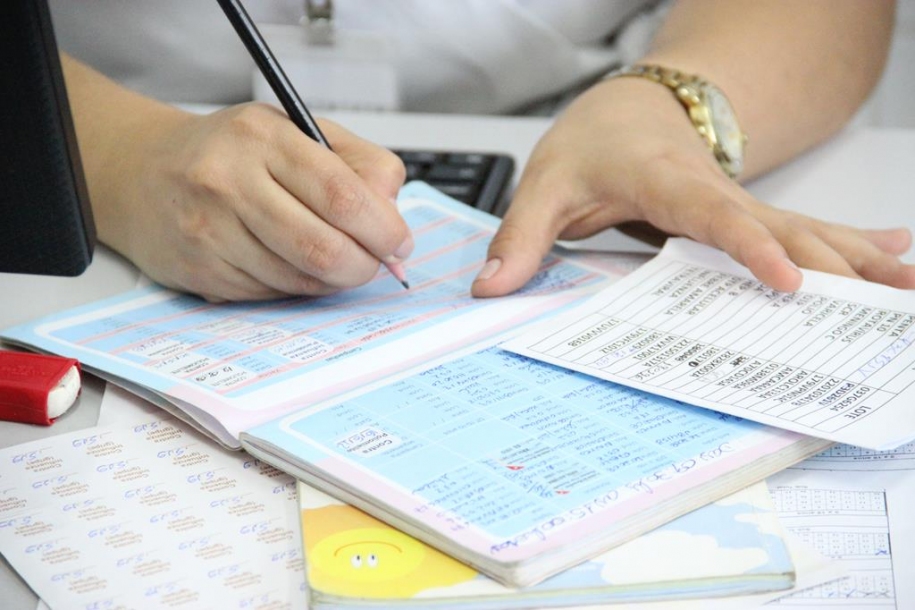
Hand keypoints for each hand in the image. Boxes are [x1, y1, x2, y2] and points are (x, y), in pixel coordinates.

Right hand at [93, 103, 411, 300]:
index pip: (342, 195)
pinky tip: (290, 264)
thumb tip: (393, 214)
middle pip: (323, 247)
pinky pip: (271, 294)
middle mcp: (229, 181)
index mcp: (264, 138)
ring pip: (299, 278)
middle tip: (375, 263)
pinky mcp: (199, 270)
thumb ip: (357, 164)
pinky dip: (295, 286)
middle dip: (364, 265)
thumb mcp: (297, 132)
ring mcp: (209, 230)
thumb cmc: (232, 153)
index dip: (383, 229)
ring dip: (331, 279)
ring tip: (332, 259)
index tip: (399, 243)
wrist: (141, 173)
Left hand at [472, 77, 914, 296]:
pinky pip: (802, 230)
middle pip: (781, 226)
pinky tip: (893, 254)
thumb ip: (522, 235)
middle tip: (887, 296)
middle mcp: (714, 192)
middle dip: (835, 261)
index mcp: (667, 182)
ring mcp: (737, 203)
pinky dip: (849, 243)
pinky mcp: (746, 215)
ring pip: (805, 228)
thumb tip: (493, 287)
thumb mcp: (547, 184)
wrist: (629, 111)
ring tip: (906, 286)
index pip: (713, 216)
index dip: (750, 247)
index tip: (786, 280)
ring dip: (856, 257)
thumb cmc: (595, 142)